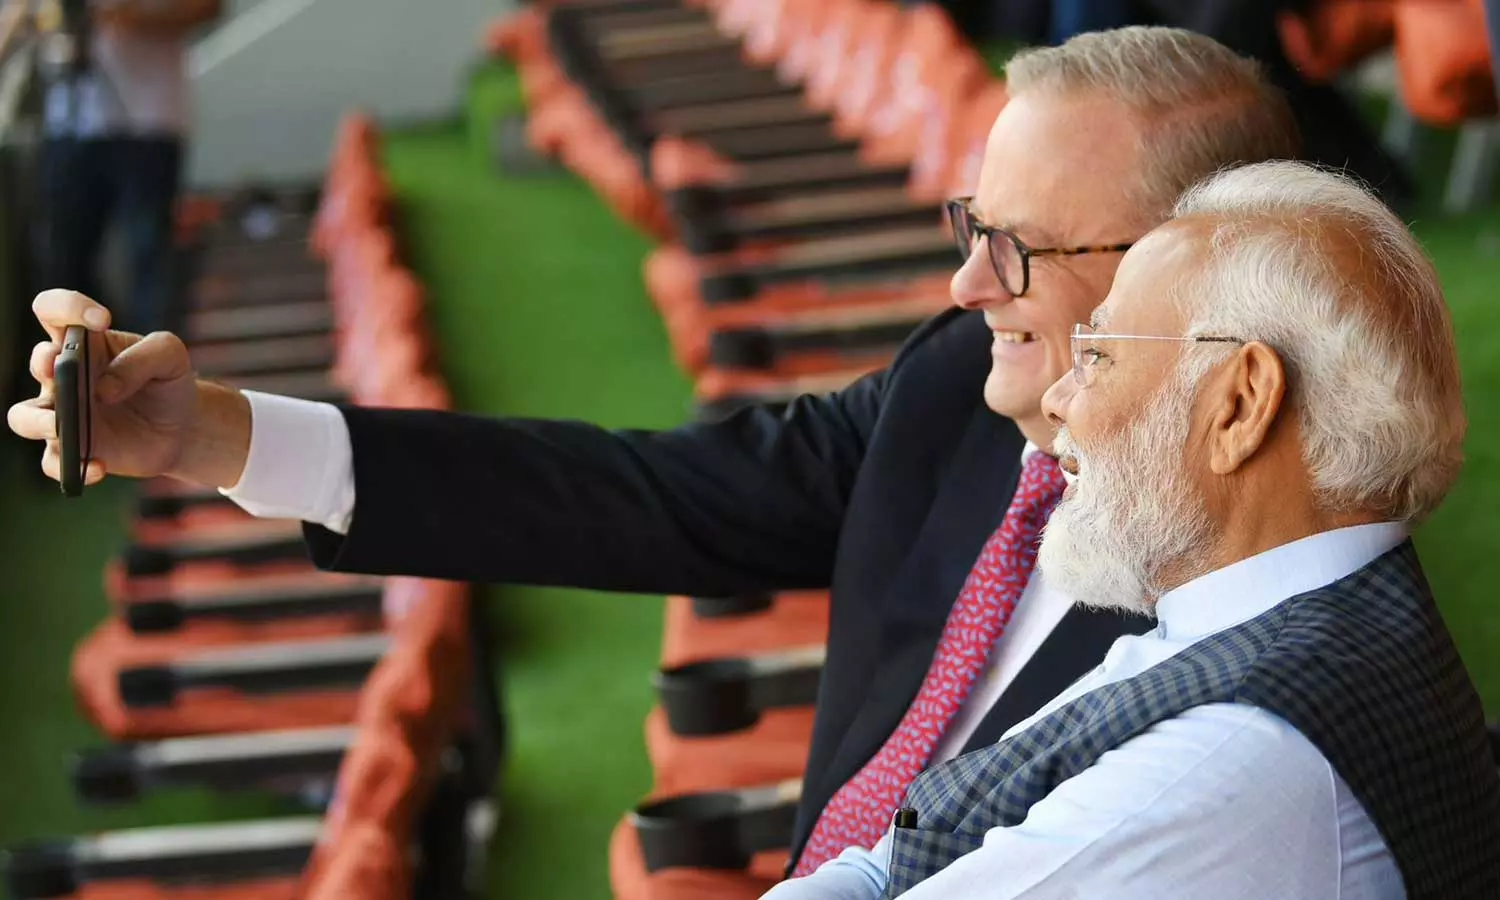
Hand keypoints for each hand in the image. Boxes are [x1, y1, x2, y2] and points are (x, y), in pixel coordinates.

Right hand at [7, 290, 205, 486]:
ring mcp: (64, 414)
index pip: (53, 310)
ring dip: (37, 420)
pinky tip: (100, 466)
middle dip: (45, 363)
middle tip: (62, 366)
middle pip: (37, 363)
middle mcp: (64, 376)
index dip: (66, 306)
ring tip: (61, 426)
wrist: (182, 428)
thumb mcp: (170, 357)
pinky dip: (72, 467)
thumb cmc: (168, 383)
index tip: (102, 319)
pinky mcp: (74, 450)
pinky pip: (54, 462)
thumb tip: (104, 389)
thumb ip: (143, 359)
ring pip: (23, 417)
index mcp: (83, 343)